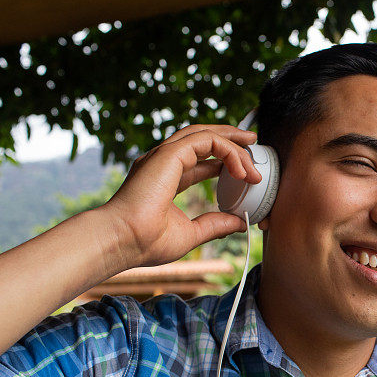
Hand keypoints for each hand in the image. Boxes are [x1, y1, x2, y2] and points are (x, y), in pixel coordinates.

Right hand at [101, 125, 261, 268]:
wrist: (123, 240)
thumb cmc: (145, 242)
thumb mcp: (191, 234)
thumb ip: (214, 225)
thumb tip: (239, 223)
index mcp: (164, 178)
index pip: (198, 160)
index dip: (222, 161)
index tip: (244, 170)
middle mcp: (162, 162)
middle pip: (201, 139)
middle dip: (230, 139)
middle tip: (252, 143)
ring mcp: (164, 155)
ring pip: (205, 134)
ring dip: (232, 141)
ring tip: (252, 147)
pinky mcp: (169, 154)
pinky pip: (206, 140)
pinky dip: (228, 150)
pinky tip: (241, 169)